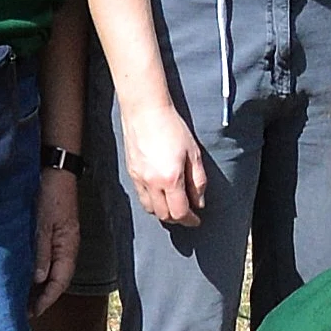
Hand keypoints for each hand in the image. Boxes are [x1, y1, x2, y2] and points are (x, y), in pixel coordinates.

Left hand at [30, 166, 80, 315]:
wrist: (54, 168)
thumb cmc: (50, 193)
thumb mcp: (43, 223)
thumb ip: (41, 251)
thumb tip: (39, 279)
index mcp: (68, 246)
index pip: (60, 281)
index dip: (47, 299)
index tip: (32, 313)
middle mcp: (66, 247)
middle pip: (56, 280)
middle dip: (41, 297)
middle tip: (22, 312)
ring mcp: (59, 240)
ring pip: (49, 270)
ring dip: (37, 286)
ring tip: (19, 298)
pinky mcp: (50, 233)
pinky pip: (44, 259)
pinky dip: (34, 270)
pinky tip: (21, 274)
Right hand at [121, 99, 209, 227]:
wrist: (146, 111)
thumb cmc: (172, 127)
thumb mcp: (193, 153)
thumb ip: (198, 181)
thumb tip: (199, 202)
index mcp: (171, 179)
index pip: (180, 212)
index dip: (190, 220)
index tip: (196, 219)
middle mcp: (152, 183)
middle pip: (164, 215)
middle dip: (177, 219)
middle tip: (187, 215)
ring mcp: (139, 179)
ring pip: (150, 208)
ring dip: (163, 212)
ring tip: (174, 206)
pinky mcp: (131, 173)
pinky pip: (141, 196)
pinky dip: (152, 202)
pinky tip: (160, 195)